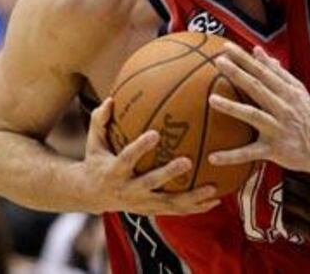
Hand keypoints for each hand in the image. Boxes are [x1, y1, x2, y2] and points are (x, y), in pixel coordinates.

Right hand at [81, 98, 219, 215]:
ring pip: (169, 203)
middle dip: (168, 173)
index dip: (140, 148)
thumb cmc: (97, 161)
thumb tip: (110, 99)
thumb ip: (100, 121)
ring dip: (192, 198)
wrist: (91, 196)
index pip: (127, 158)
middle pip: (151, 183)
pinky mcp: (152, 211)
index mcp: (114, 172)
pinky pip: (177, 211)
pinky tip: (217, 198)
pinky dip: (197, 207)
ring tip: (213, 188)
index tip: (154, 134)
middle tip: (187, 161)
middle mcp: (129, 190)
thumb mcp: (94, 142)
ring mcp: (142, 203)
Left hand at [207, 43, 309, 173]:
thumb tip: (258, 51)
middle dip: (238, 73)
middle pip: (257, 88)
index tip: (226, 47)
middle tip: (218, 61)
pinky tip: (212, 157)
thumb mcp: (298, 91)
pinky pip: (251, 153)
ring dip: (232, 107)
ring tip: (212, 100)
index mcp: (288, 92)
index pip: (263, 71)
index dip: (245, 59)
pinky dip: (232, 156)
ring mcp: (278, 129)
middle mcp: (283, 107)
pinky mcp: (275, 150)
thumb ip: (277, 71)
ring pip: (253, 116)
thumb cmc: (309, 116)